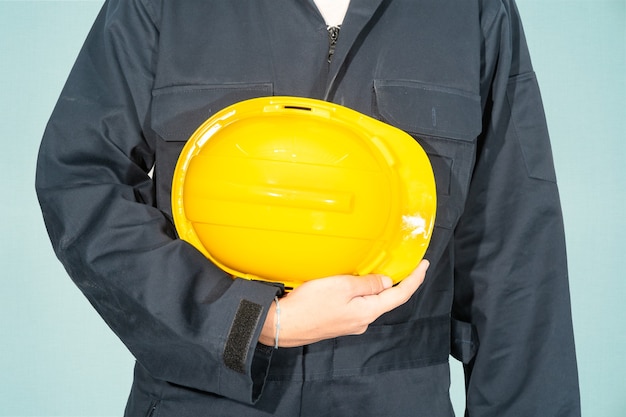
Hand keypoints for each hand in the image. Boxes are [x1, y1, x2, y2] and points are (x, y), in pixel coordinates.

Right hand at [259, 259, 429, 346]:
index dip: (415, 279)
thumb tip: (386, 282)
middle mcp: (362, 321)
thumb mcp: (342, 286)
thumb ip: (368, 283)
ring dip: (373, 286)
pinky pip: (354, 304)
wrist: (281, 324)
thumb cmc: (309, 305)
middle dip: (394, 282)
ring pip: (368, 301)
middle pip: (385, 299)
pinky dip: (358, 292)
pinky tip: (349, 283)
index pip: (400, 295)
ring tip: (370, 269)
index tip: (424, 265)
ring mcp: (349, 323)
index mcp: (367, 312)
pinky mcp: (336, 322)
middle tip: (399, 262)